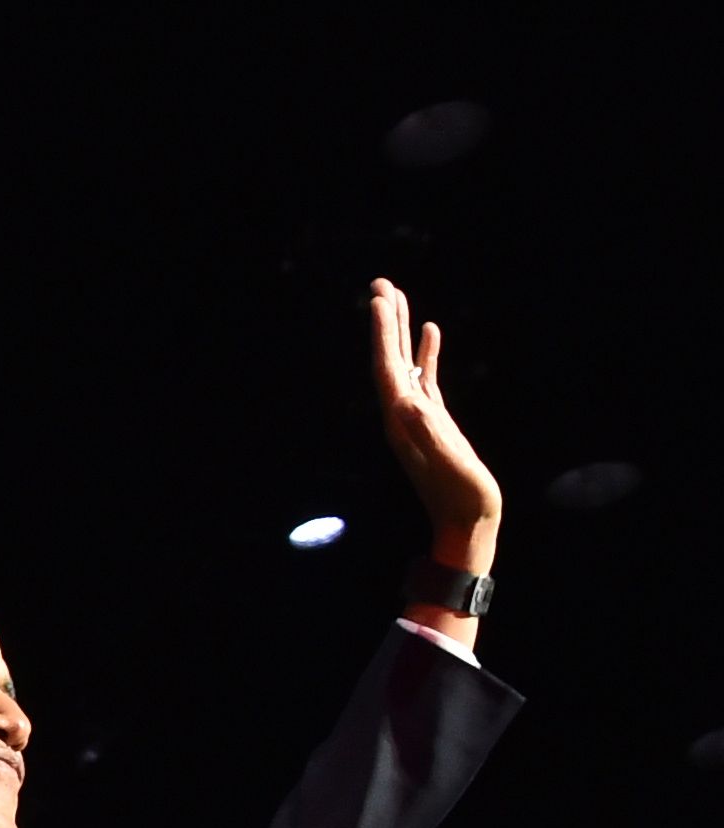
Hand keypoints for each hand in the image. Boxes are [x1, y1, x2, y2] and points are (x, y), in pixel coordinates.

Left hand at [368, 277, 502, 573]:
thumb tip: (407, 403)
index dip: (383, 334)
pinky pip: (426, 378)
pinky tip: (430, 332)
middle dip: (385, 322)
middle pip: (389, 359)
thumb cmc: (462, 498)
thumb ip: (428, 434)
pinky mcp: (435, 421)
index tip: (380, 300)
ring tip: (397, 297)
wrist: (467, 523)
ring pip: (405, 364)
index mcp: (402, 421)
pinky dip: (425, 354)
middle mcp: (403, 416)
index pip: (387, 368)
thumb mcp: (448, 464)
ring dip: (400, 331)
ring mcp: (418, 417)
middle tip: (380, 283)